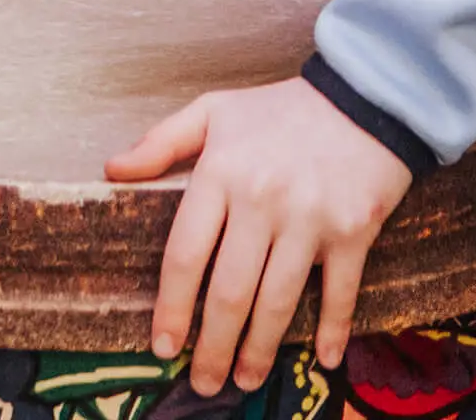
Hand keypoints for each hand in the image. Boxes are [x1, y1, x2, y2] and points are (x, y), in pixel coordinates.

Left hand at [109, 75, 413, 390]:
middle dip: (213, 348)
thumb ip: (162, 141)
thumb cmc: (281, 110)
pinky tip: (323, 359)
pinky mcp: (354, 229)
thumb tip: (112, 170)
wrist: (363, 93)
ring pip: (277, 302)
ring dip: (258, 351)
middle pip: (229, 292)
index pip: (185, 254)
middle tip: (204, 383)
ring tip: (244, 380)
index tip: (164, 346)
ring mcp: (310, 217)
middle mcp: (262, 198)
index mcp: (222, 171)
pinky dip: (332, 330)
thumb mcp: (215, 111)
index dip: (171, 307)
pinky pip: (339, 292)